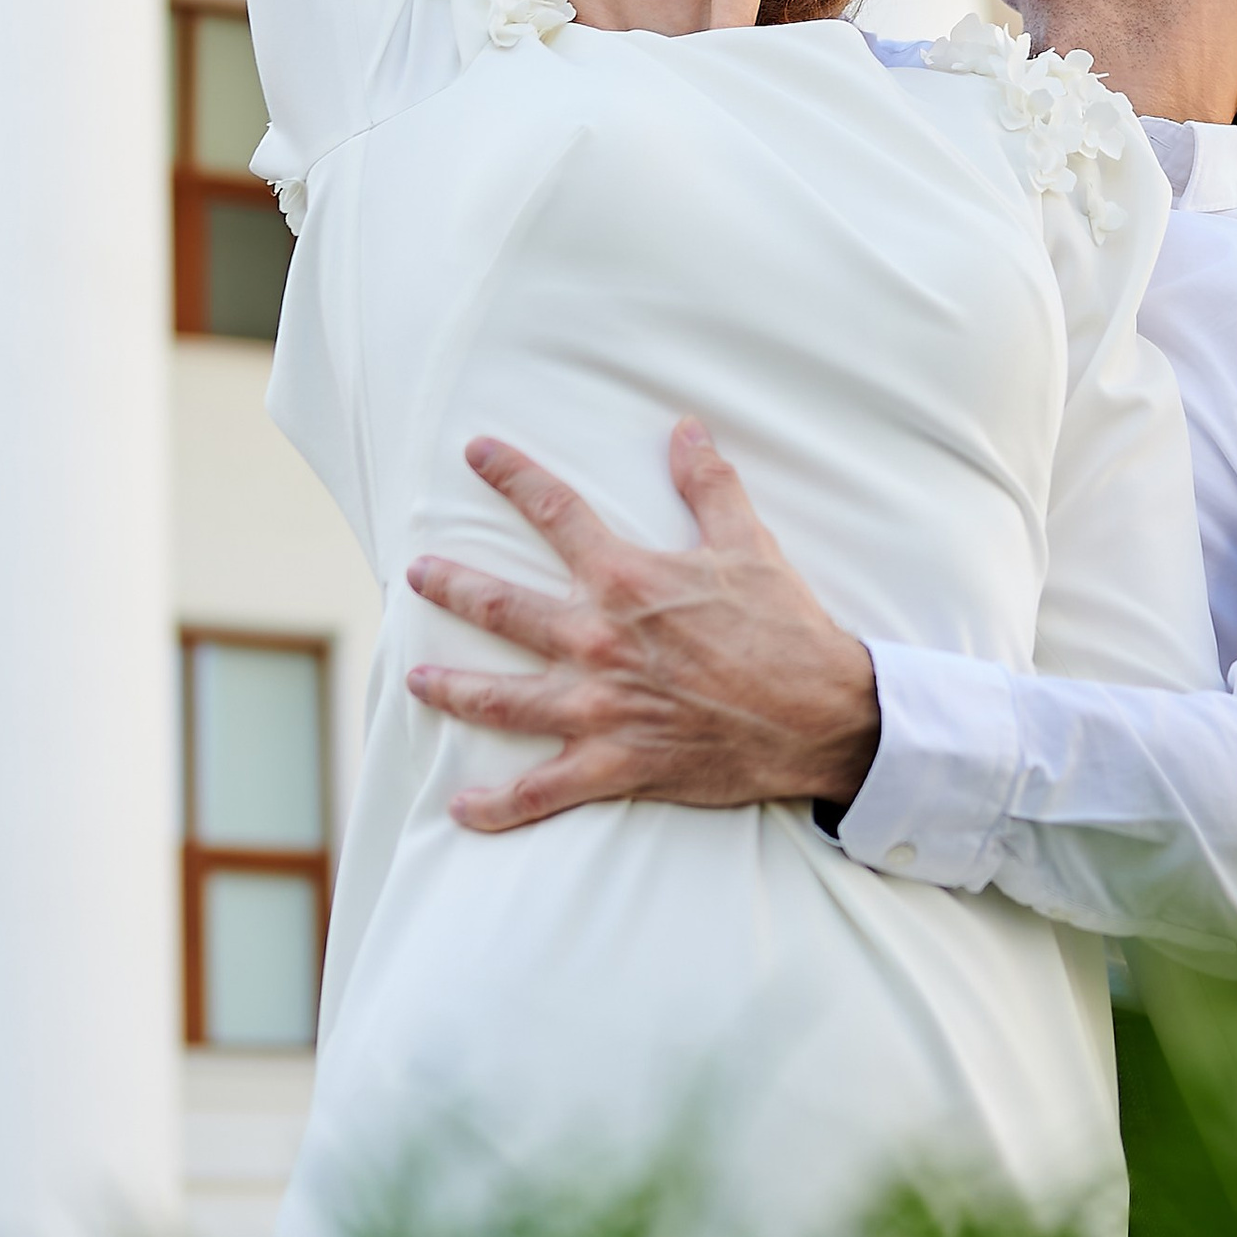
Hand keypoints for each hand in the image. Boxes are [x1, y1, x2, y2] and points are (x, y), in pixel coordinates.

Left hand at [405, 421, 882, 831]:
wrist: (821, 715)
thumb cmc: (785, 628)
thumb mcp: (750, 543)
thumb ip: (709, 484)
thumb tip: (686, 428)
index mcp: (627, 580)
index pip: (555, 512)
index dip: (511, 476)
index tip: (476, 451)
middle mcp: (598, 641)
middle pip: (500, 607)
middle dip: (450, 586)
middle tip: (415, 573)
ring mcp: (599, 708)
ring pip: (500, 700)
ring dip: (452, 688)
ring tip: (416, 679)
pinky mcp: (614, 766)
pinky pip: (540, 793)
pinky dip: (497, 807)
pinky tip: (462, 808)